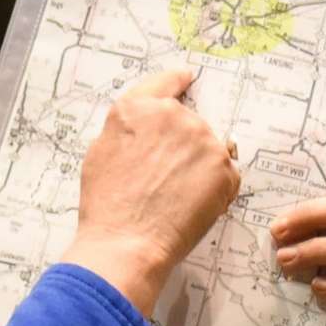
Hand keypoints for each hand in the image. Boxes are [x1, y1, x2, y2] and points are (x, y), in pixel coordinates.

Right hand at [64, 69, 242, 313]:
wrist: (125, 244)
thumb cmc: (107, 206)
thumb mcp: (100, 151)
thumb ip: (127, 127)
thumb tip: (146, 125)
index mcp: (138, 107)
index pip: (168, 81)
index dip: (178, 83)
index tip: (187, 82)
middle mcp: (174, 115)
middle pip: (190, 120)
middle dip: (183, 143)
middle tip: (166, 176)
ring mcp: (204, 140)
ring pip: (209, 148)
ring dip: (199, 166)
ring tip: (177, 196)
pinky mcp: (225, 168)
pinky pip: (225, 173)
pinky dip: (214, 187)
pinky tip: (191, 205)